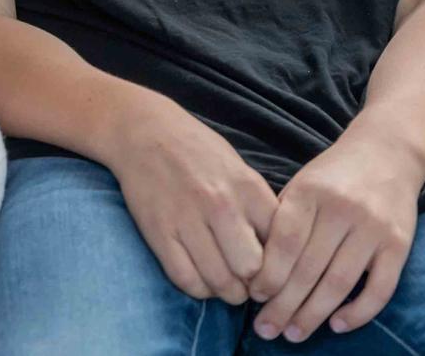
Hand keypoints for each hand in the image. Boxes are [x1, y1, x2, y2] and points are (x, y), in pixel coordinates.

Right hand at [99, 95, 277, 304]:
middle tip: (248, 282)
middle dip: (253, 283)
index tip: (273, 271)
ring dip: (227, 292)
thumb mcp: (241, 170)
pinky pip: (186, 280)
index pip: (279, 245)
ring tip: (227, 284)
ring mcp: (188, 220)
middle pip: (251, 270)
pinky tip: (202, 279)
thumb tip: (277, 253)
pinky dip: (199, 289)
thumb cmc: (199, 152)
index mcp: (248, 188)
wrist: (145, 132)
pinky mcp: (159, 233)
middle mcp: (221, 205)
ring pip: (219, 281)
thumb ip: (260, 208)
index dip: (280, 266)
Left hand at [247, 133, 421, 343]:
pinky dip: (359, 312)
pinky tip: (337, 325)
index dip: (268, 275)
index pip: (285, 242)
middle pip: (309, 268)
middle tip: (266, 330)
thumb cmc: (334, 175)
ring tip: (293, 334)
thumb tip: (256, 271)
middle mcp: (342, 209)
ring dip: (313, 315)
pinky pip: (380, 288)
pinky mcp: (399, 244)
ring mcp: (373, 227)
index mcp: (310, 191)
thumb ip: (282, 219)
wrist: (388, 151)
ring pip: (339, 282)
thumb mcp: (302, 184)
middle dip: (284, 305)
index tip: (254, 298)